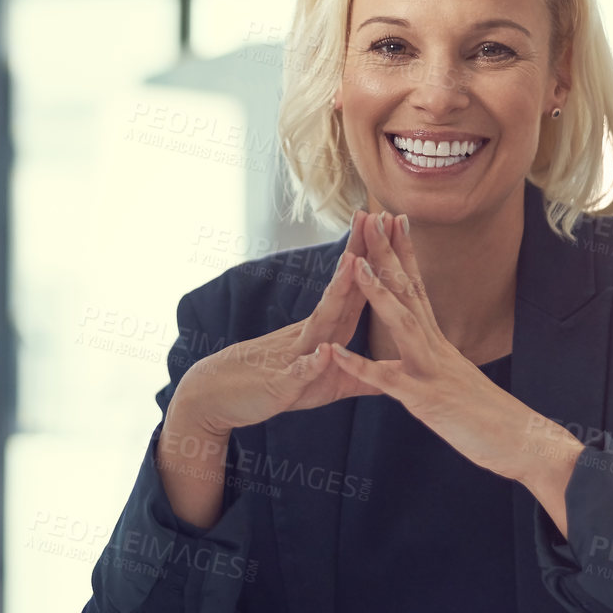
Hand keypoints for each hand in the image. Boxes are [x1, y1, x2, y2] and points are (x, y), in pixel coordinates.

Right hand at [175, 214, 383, 435]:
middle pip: (340, 291)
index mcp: (327, 332)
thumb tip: (392, 375)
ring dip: (338, 293)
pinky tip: (324, 352)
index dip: (375, 262)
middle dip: (359, 255)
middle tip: (374, 216)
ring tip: (353, 263)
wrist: (219, 397)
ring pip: (320, 321)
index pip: (355, 291)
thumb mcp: (327, 386)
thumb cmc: (276, 388)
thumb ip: (358, 377)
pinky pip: (298, 371)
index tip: (393, 228)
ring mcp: (294, 354)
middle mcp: (311, 334)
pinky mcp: (281, 383)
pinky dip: (311, 362)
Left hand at [329, 211, 584, 528]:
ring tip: (354, 264)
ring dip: (377, 292)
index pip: (420, 288)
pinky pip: (387, 380)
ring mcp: (431, 370)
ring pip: (401, 322)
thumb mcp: (459, 381)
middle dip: (387, 254)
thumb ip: (441, 362)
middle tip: (371, 218)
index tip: (393, 221)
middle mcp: (436, 346)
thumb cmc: (491, 418)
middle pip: (409, 291)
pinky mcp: (425, 399)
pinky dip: (359, 366)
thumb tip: (433, 351)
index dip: (405, 253)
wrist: (523, 442)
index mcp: (440, 342)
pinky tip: (334, 352)